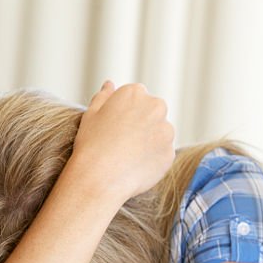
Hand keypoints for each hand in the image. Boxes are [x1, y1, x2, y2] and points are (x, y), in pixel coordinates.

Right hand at [68, 81, 175, 202]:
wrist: (100, 178)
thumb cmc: (91, 144)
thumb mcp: (91, 114)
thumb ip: (104, 96)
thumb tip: (110, 84)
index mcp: (136, 93)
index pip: (138, 97)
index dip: (125, 113)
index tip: (116, 126)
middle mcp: (156, 107)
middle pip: (153, 113)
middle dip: (143, 124)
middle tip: (123, 141)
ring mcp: (166, 131)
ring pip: (160, 133)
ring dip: (149, 141)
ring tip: (128, 156)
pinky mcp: (170, 153)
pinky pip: (162, 154)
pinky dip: (152, 159)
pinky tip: (135, 166)